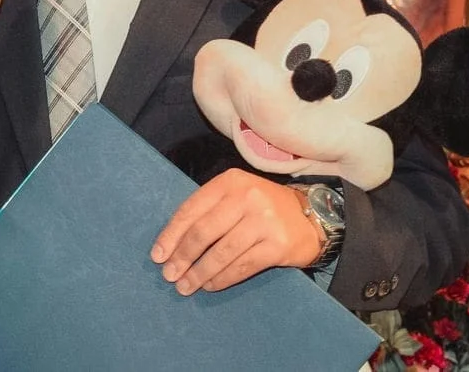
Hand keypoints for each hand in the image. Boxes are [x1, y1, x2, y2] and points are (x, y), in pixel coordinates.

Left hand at [151, 169, 321, 294]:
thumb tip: (173, 243)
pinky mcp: (277, 245)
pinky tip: (209, 285)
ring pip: (221, 253)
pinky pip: (241, 266)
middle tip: (169, 275)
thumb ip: (208, 210)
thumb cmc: (262, 207)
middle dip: (182, 257)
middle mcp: (247, 197)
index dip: (171, 235)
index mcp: (230, 182)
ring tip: (185, 286)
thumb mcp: (236, 196)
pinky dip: (221, 279)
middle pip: (204, 232)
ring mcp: (264, 221)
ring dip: (199, 273)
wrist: (311, 216)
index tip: (158, 255)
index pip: (191, 210)